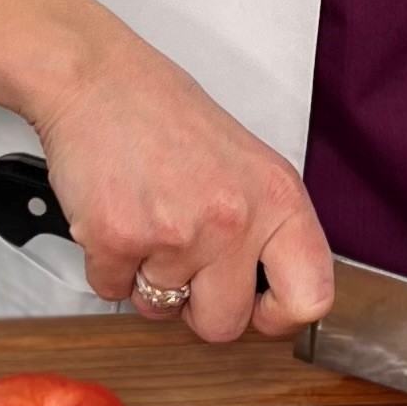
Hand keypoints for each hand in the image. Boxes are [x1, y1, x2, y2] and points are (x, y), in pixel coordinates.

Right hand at [0, 0, 330, 343]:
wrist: (96, 80)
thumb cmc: (166, 116)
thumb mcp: (247, 164)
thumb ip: (266, 229)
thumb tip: (271, 297)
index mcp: (277, 199)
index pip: (310, 297)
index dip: (278, 317)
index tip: (258, 309)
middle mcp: (234, 220)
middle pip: (224, 325)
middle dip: (196, 305)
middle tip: (181, 259)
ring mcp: (175, 234)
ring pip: (159, 309)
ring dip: (145, 278)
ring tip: (145, 219)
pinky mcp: (117, 240)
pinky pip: (111, 291)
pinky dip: (107, 266)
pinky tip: (115, 217)